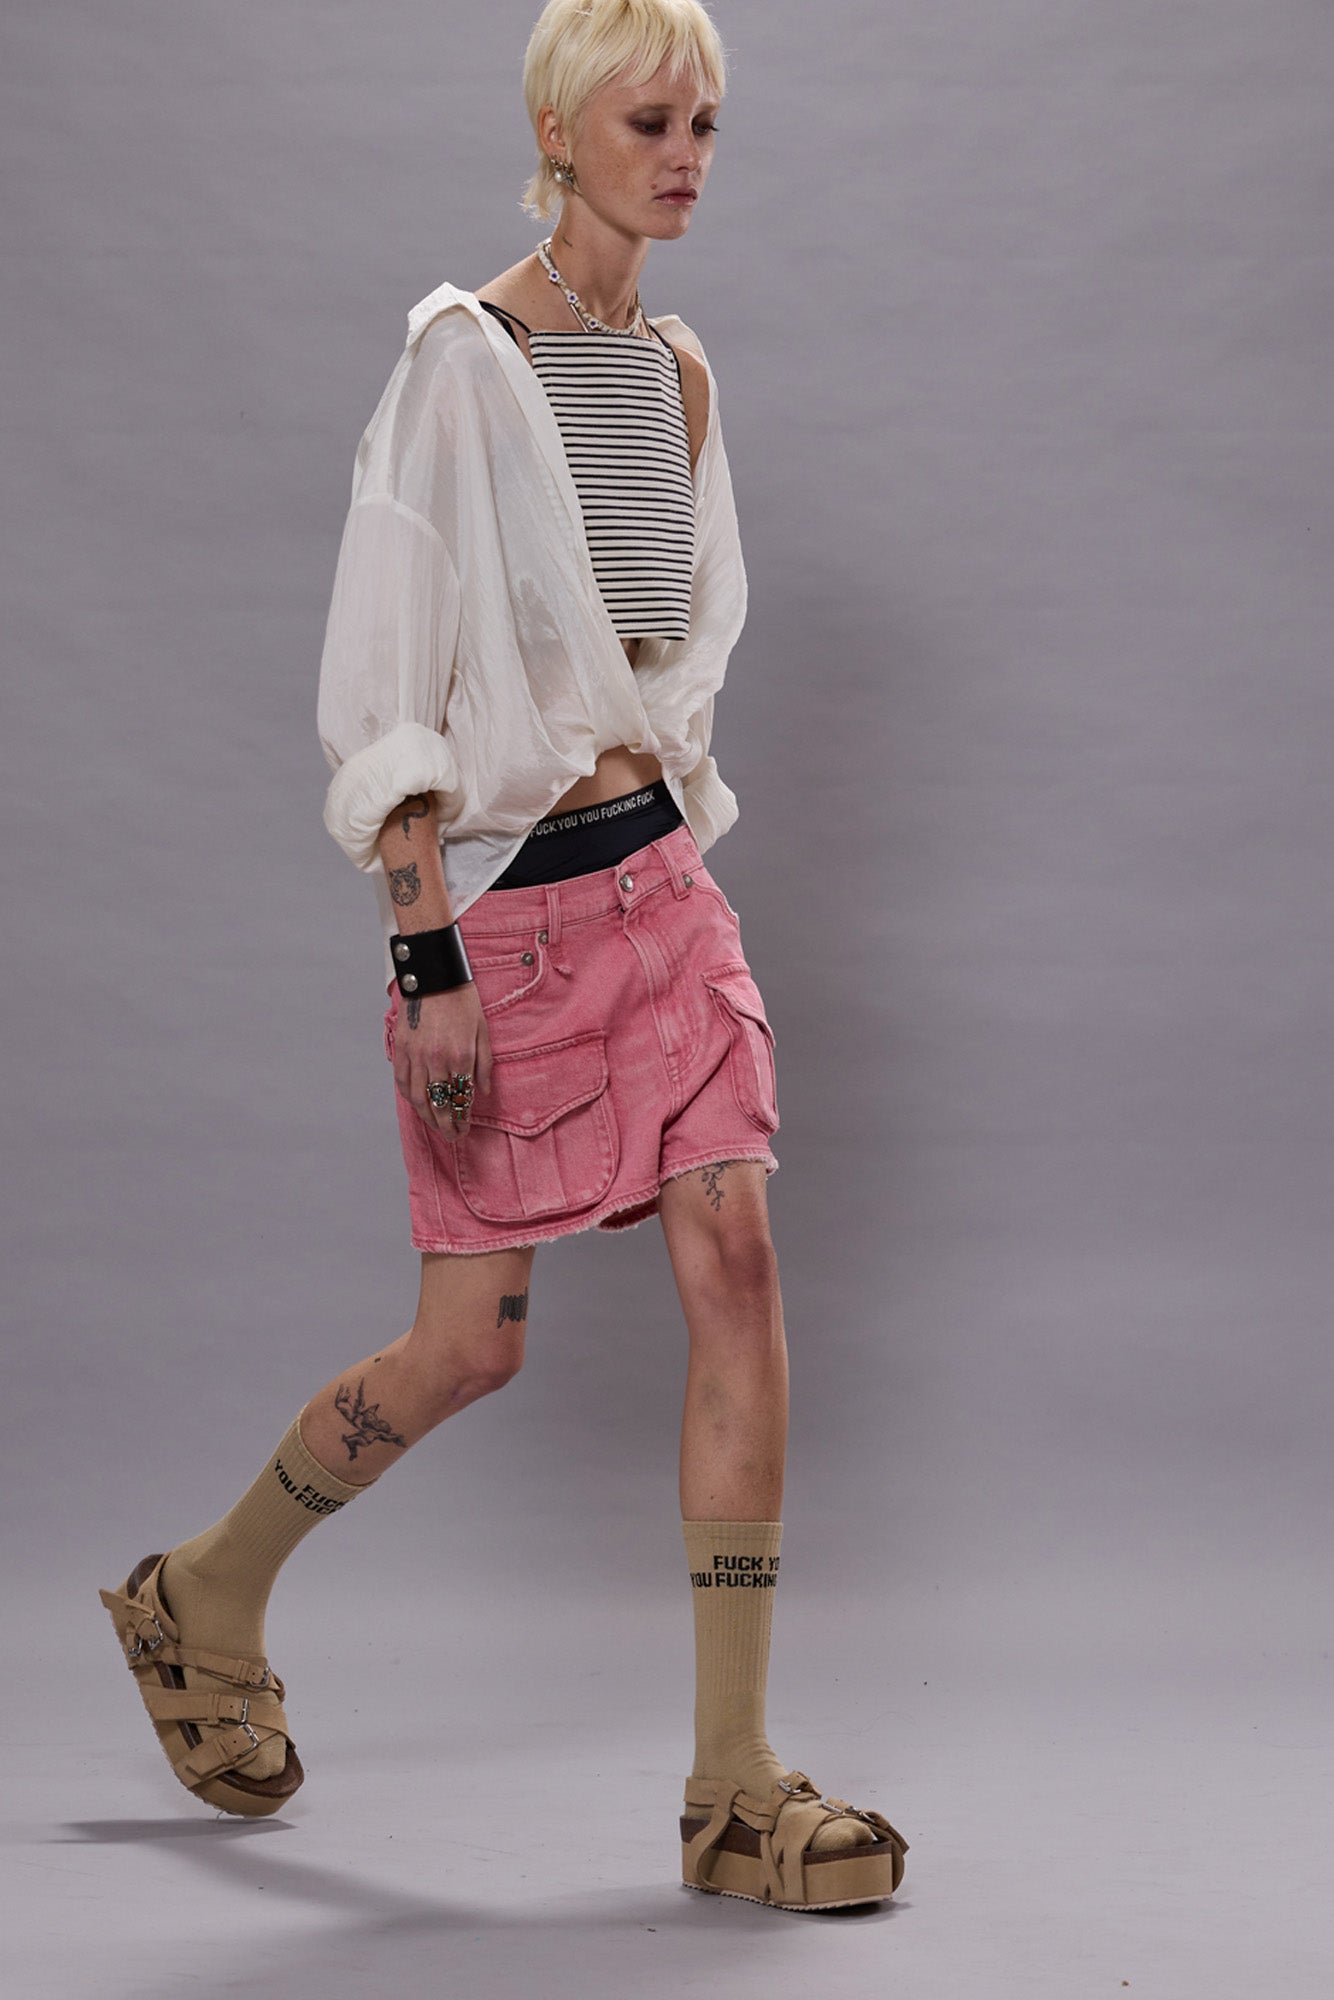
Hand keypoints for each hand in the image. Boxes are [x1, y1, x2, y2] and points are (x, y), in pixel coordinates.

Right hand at [393, 981, 492, 1140]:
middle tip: (452, 1136)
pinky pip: (402, 1082)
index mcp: (461, 1056)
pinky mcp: (401, 1049)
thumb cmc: (463, 1002)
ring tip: (436, 1125)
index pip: (461, 1098)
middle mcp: (437, 1060)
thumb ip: (484, 1065)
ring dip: (427, 1117)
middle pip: (439, 1105)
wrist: (435, 976)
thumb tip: (482, 1093)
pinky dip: (409, 1097)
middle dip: (446, 1126)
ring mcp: (416, 1056)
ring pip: (419, 1098)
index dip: (462, 1118)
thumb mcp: (483, 1031)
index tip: (465, 1128)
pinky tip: (417, 1104)